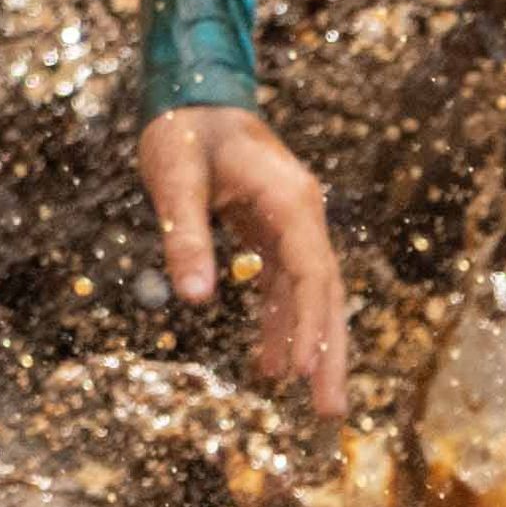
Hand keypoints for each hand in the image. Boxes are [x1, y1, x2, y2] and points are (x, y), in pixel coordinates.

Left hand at [137, 105, 348, 423]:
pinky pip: (285, 285)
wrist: (194, 94)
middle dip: (328, 352)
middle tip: (331, 412)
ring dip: (310, 344)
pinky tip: (273, 363)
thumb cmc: (183, 130)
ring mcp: (293, 225)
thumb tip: (193, 299)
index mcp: (290, 201)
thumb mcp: (174, 179)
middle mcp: (302, 215)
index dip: (310, 324)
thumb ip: (185, 235)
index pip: (310, 273)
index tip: (305, 370)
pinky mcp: (273, 232)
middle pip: (324, 293)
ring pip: (310, 295)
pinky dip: (282, 322)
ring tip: (312, 403)